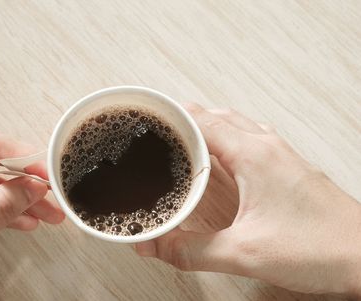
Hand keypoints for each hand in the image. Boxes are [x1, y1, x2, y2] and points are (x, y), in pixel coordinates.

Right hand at [135, 104, 360, 295]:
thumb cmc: (320, 248)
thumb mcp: (243, 253)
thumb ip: (190, 250)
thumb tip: (151, 244)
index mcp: (253, 155)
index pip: (202, 121)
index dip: (170, 118)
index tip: (145, 118)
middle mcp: (267, 148)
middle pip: (216, 117)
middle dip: (183, 119)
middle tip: (156, 130)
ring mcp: (281, 156)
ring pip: (235, 125)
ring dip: (206, 127)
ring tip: (181, 140)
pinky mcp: (288, 169)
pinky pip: (250, 140)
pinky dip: (227, 140)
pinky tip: (221, 160)